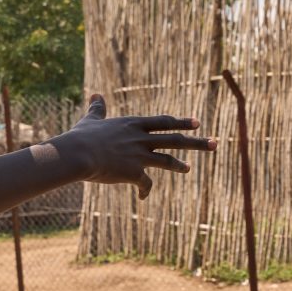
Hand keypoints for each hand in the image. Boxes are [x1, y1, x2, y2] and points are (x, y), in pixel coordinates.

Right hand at [57, 95, 212, 195]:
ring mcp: (139, 156)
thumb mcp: (91, 121)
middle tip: (215, 144)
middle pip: (175, 139)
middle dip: (197, 142)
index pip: (164, 122)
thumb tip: (96, 94)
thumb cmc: (81, 137)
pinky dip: (145, 190)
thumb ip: (98, 109)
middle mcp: (141, 138)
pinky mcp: (134, 173)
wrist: (77, 154)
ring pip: (167, 160)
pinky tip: (143, 195)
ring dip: (179, 165)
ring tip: (187, 168)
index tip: (196, 123)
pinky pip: (146, 183)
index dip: (181, 122)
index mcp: (133, 124)